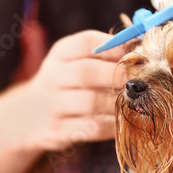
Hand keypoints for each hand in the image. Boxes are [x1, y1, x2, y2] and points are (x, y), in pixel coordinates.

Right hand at [15, 30, 126, 151]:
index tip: (133, 54)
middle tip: (137, 82)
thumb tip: (142, 49)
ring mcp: (53, 105)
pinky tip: (123, 121)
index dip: (114, 47)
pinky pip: (91, 128)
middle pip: (86, 72)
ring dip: (117, 103)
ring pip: (90, 102)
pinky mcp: (57, 131)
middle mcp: (53, 76)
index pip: (86, 42)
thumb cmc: (68, 83)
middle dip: (117, 76)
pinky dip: (111, 125)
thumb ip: (105, 55)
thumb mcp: (76, 62)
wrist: (30, 115)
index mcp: (61, 53)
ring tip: (133, 103)